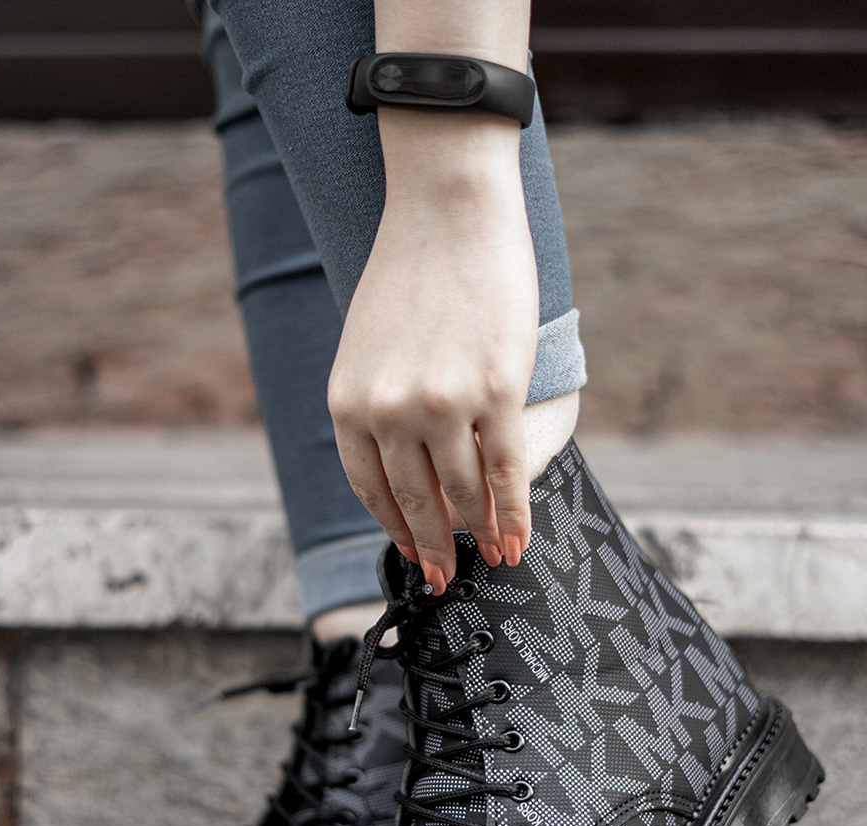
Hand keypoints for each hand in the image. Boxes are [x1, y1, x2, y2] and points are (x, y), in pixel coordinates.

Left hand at [327, 109, 538, 593]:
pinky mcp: (497, 390)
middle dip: (433, 548)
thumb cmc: (409, 274)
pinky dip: (515, 512)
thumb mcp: (366, 347)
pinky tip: (519, 538)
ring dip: (479, 533)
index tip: (413, 552)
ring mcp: (443, 403)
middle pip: (415, 501)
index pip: (369, 489)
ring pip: (463, 492)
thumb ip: (374, 407)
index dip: (395, 528)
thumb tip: (404, 464)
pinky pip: (506, 471)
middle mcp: (388, 410)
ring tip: (492, 555)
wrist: (447, 208)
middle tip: (446, 577)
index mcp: (348, 402)